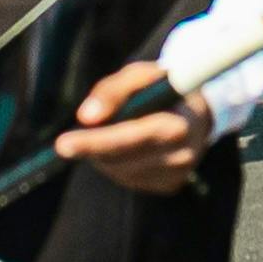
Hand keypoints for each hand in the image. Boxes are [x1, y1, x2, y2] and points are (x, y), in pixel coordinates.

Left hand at [50, 53, 210, 197]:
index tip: (62, 144)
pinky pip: (128, 178)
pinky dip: (116, 163)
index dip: (96, 142)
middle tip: (62, 144)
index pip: (132, 137)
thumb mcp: (140, 75)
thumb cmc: (163, 87)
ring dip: (102, 154)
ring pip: (120, 171)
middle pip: (122, 159)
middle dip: (90, 149)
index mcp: (179, 124)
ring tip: (105, 133)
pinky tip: (124, 148)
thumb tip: (86, 117)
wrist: (199, 112)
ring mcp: (178, 175)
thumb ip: (113, 90)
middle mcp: (182, 155)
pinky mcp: (170, 186)